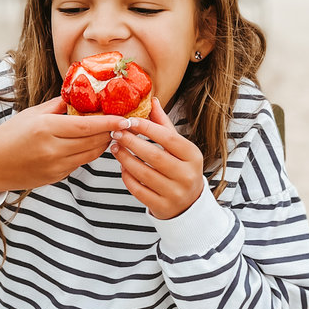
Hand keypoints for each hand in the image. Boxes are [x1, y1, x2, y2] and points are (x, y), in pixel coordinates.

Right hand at [0, 98, 124, 197]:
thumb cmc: (9, 135)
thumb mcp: (31, 114)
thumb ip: (58, 106)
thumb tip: (80, 96)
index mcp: (46, 129)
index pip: (86, 126)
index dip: (109, 122)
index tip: (125, 118)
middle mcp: (52, 149)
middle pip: (93, 141)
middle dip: (111, 132)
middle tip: (123, 122)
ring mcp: (55, 166)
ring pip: (91, 154)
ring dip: (103, 143)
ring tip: (110, 132)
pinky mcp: (57, 176)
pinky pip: (80, 163)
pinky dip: (89, 152)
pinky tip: (91, 143)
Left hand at [110, 98, 204, 218]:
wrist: (189, 205)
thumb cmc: (181, 169)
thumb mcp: (179, 148)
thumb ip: (164, 126)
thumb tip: (153, 101)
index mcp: (193, 156)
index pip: (167, 138)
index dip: (146, 128)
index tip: (130, 120)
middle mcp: (187, 175)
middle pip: (154, 155)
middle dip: (131, 142)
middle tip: (116, 133)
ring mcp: (175, 193)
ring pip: (143, 173)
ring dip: (125, 158)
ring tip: (115, 147)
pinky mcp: (162, 207)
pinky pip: (138, 189)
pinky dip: (127, 177)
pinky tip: (122, 166)